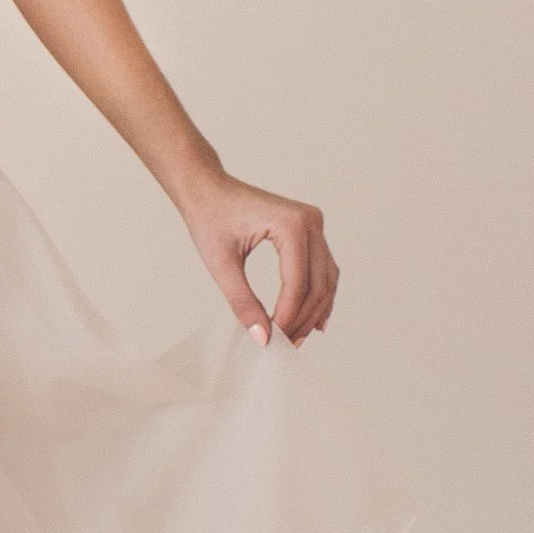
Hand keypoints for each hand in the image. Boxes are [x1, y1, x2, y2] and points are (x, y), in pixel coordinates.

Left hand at [179, 168, 337, 345]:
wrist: (207, 188)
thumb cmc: (210, 217)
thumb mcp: (221, 264)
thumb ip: (242, 302)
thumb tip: (263, 338)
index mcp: (290, 224)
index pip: (297, 283)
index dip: (288, 316)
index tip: (275, 340)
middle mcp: (310, 221)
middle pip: (318, 284)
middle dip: (304, 318)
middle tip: (287, 344)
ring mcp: (314, 223)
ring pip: (326, 278)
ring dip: (315, 310)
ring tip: (298, 336)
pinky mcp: (311, 229)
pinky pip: (322, 268)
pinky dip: (317, 293)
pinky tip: (312, 318)